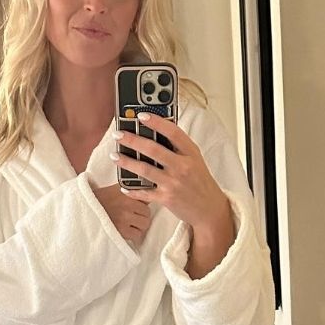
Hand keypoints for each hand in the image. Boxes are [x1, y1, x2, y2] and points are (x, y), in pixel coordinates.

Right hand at [90, 182, 153, 245]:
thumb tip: (145, 190)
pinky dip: (133, 234)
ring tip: (131, 224)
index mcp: (127, 194)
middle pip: (147, 214)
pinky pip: (136, 235)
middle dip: (142, 216)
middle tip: (135, 217)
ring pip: (144, 225)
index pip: (147, 200)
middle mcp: (127, 206)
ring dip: (139, 226)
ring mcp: (125, 219)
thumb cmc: (100, 199)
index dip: (143, 204)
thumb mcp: (115, 188)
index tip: (139, 207)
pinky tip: (127, 230)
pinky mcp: (121, 231)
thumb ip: (130, 189)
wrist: (84, 208)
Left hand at [111, 113, 228, 230]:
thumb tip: (160, 130)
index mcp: (191, 153)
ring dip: (126, 162)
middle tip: (118, 135)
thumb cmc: (200, 182)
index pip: (173, 132)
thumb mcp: (195, 159)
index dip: (156, 122)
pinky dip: (132, 189)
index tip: (141, 116)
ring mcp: (174, 183)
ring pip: (144, 169)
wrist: (209, 208)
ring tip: (115, 156)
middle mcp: (182, 167)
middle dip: (132, 140)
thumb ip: (180, 147)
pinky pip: (145, 192)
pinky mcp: (167, 198)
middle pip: (153, 149)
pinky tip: (123, 186)